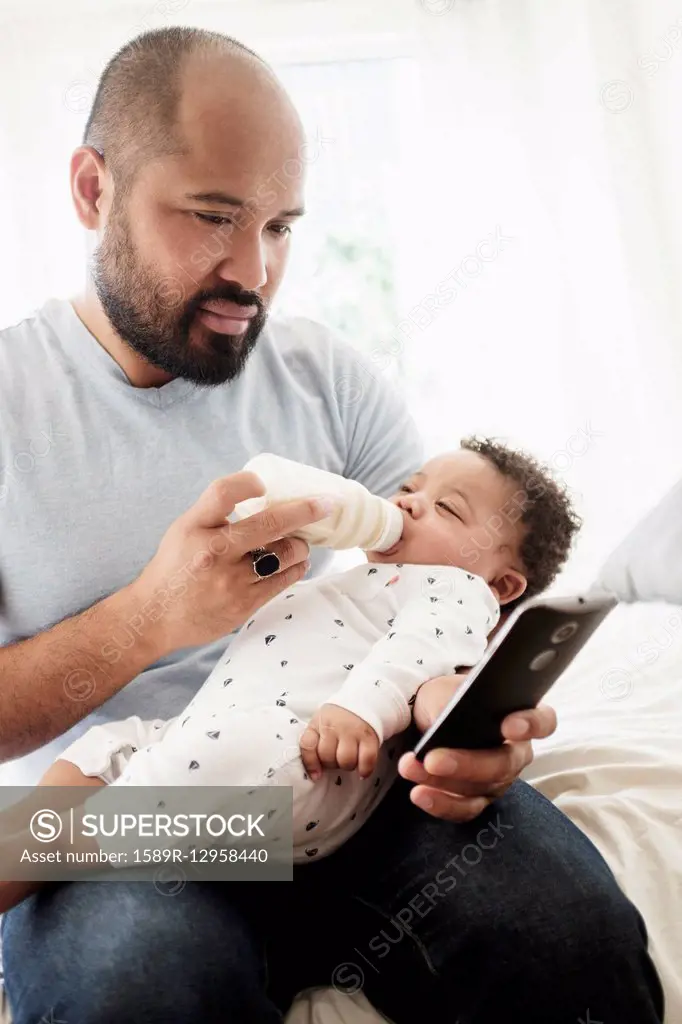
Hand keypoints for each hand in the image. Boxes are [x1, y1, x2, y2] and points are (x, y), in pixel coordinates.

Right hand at [128, 473, 335, 656]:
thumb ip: (216, 514)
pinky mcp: (242, 604)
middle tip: (327, 504)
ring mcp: (229, 580)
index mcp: (194, 527)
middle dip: (305, 510)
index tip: (263, 484)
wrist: (154, 617)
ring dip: (300, 545)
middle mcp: (212, 551)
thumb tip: (263, 496)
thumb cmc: (173, 568)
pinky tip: (296, 563)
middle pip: (269, 523)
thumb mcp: (184, 530)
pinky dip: (295, 568)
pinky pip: (283, 580)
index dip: (248, 483)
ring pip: (285, 554)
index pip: (223, 492)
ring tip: (301, 543)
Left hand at [299, 704, 379, 781]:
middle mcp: (335, 726)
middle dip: (332, 763)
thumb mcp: (320, 724)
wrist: (363, 702)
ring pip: (346, 761)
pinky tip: (362, 770)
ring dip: (347, 766)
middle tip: (337, 757)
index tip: (316, 774)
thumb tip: (315, 775)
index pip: (308, 745)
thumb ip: (313, 744)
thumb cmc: (338, 719)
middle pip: (328, 758)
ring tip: (349, 759)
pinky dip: (365, 770)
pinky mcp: (370, 737)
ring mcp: (353, 731)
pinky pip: (367, 760)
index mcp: (319, 723)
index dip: (310, 763)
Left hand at [398, 673, 556, 821]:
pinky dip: (441, 803)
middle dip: (466, 764)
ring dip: (442, 782)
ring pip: (479, 788)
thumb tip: (443, 723)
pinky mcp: (478, 799)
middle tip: (432, 759)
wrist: (429, 718)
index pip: (542, 721)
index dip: (531, 724)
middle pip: (503, 764)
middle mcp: (516, 752)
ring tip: (410, 768)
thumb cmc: (445, 699)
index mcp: (519, 716)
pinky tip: (419, 794)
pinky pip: (465, 809)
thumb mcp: (443, 691)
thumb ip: (449, 703)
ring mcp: (499, 780)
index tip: (509, 726)